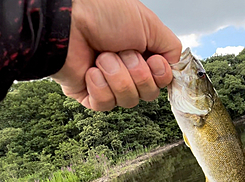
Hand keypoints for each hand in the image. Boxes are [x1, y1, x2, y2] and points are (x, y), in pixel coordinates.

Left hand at [51, 0, 181, 110]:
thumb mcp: (151, 25)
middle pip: (148, 95)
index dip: (160, 75)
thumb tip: (174, 70)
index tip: (154, 60)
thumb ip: (172, 49)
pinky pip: (104, 105)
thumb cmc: (106, 13)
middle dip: (138, 73)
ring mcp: (107, 84)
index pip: (162, 82)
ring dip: (118, 76)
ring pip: (128, 101)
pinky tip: (91, 70)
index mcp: (143, 56)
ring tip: (103, 56)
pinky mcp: (87, 93)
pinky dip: (100, 87)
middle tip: (123, 52)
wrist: (70, 18)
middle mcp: (127, 71)